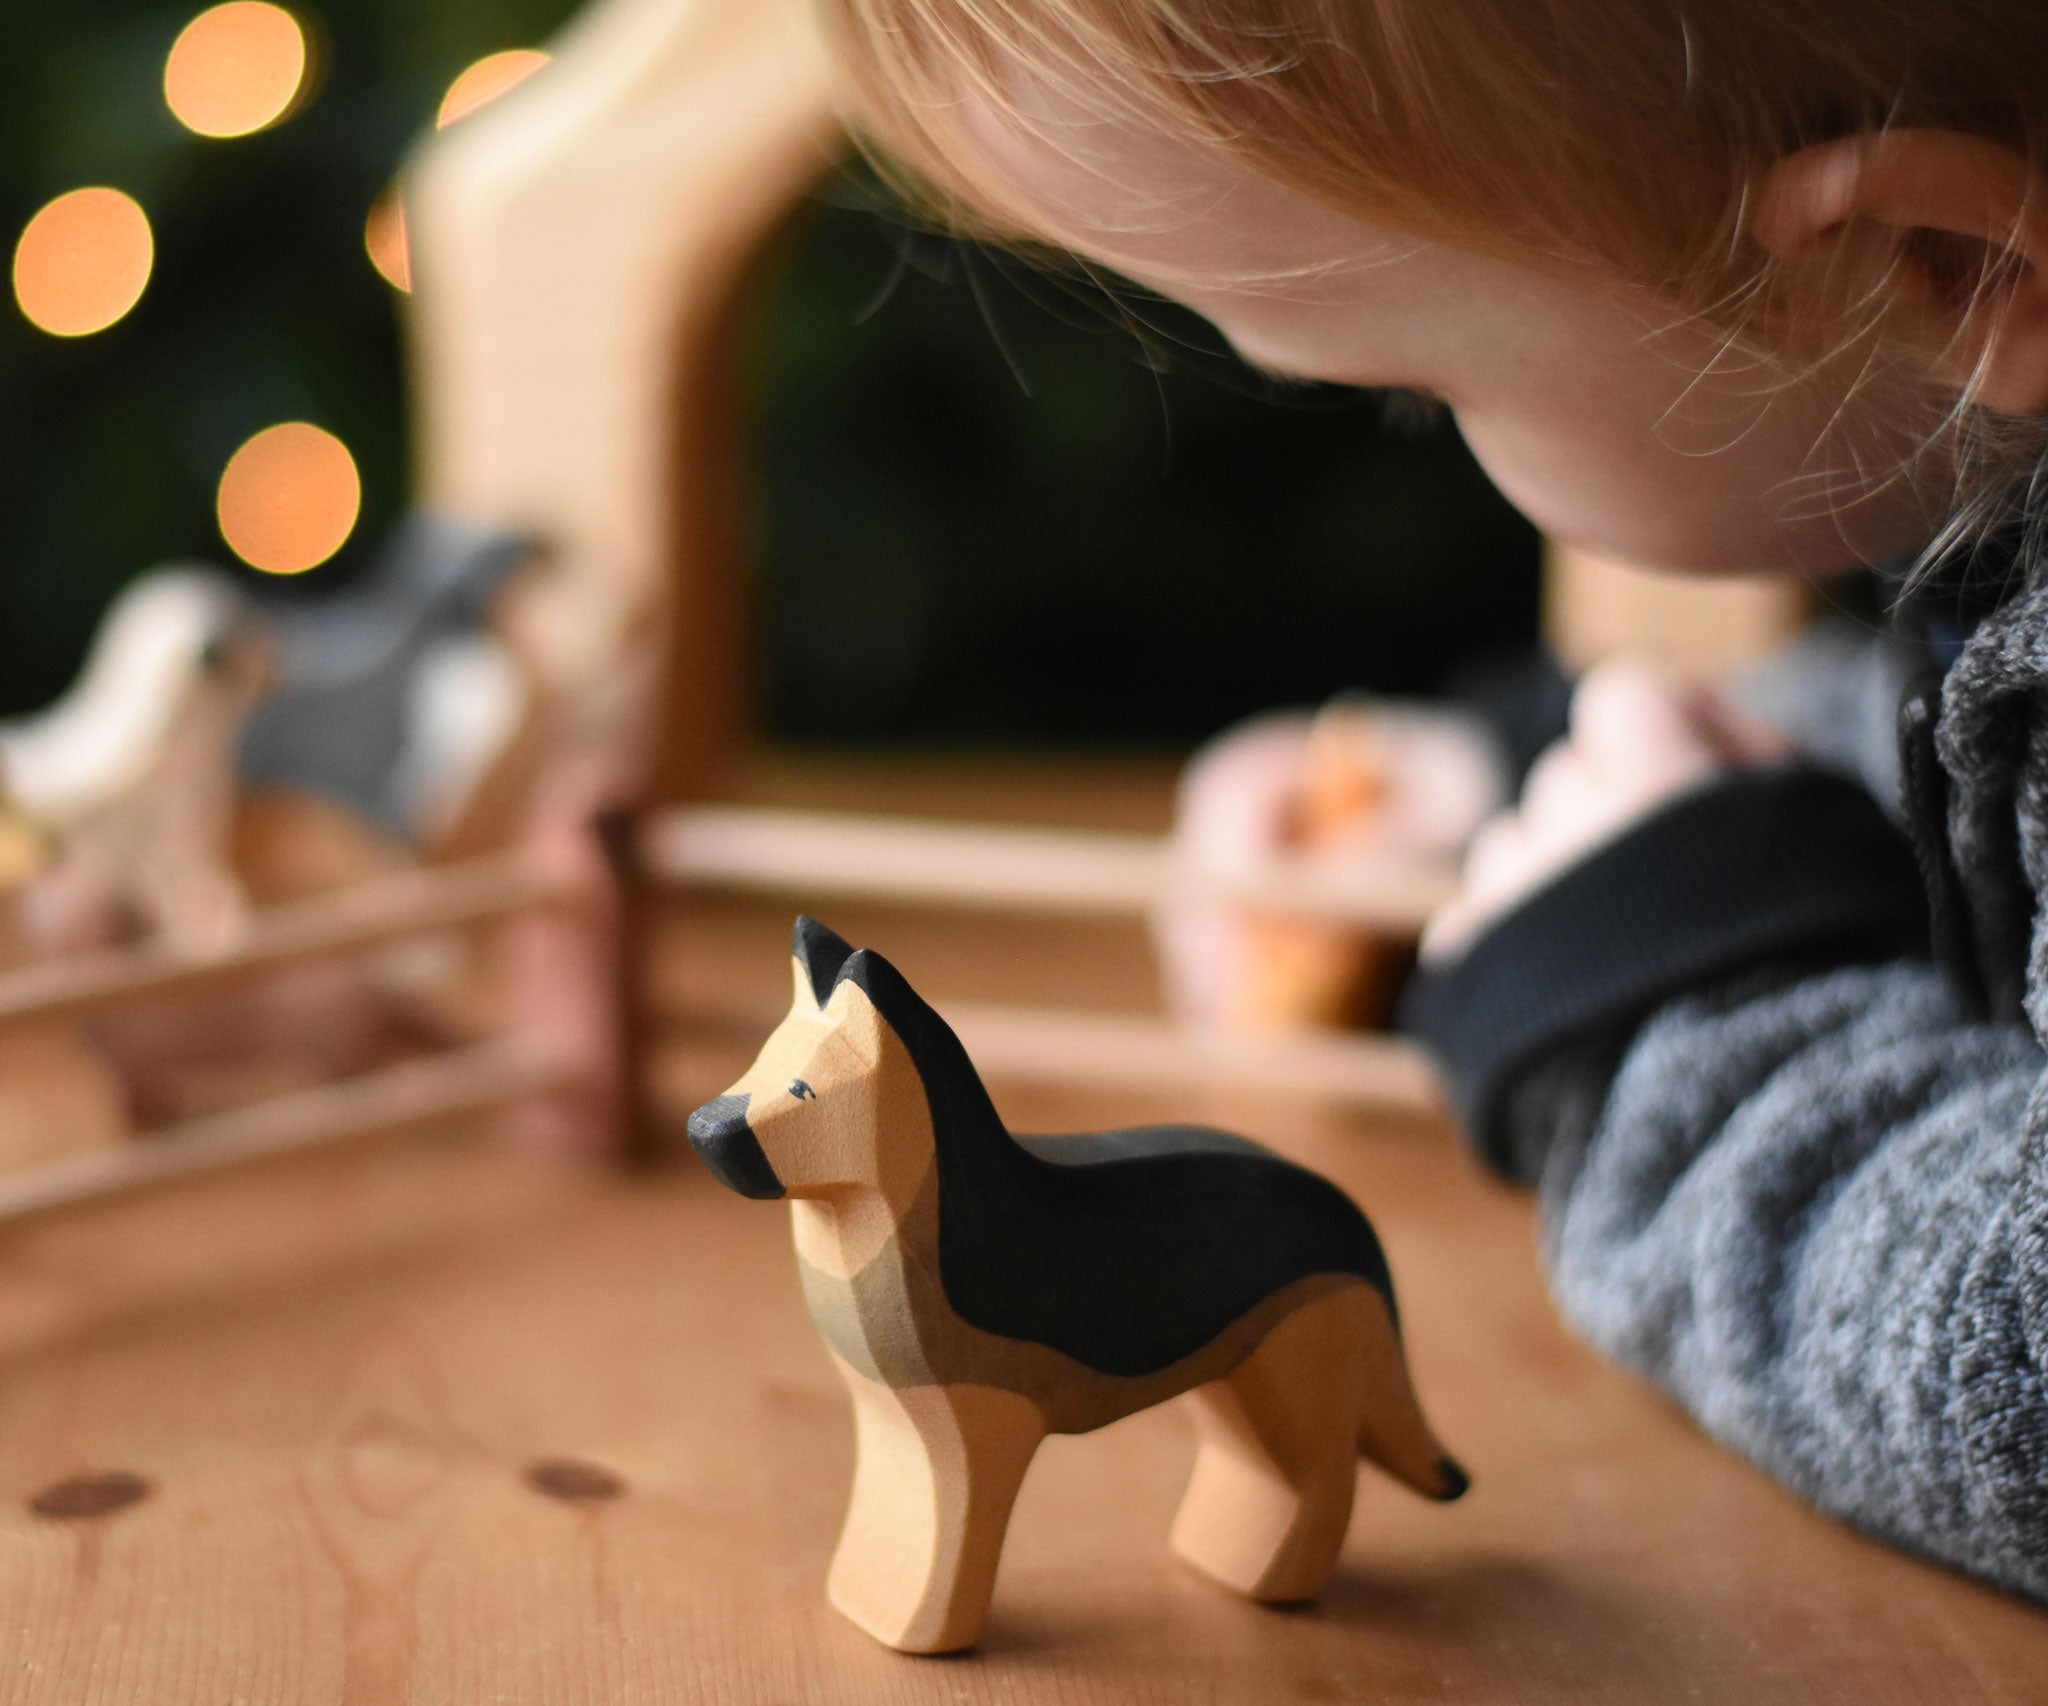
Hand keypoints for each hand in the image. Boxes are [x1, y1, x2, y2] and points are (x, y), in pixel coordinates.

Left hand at [1420, 660, 1793, 962]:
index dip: (1662, 729)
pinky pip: (1475, 925)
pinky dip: (1510, 949)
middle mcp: (1566, 811)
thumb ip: (1757, 762)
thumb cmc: (1818, 953)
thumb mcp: (1830, 829)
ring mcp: (1509, 884)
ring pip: (1515, 850)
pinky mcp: (1470, 957)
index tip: (1700, 777)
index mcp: (1650, 767)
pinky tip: (1567, 994)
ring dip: (1556, 881)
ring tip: (1620, 952)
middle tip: (1666, 884)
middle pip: (1567, 780)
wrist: (1749, 1086)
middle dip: (1610, 815)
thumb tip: (1708, 728)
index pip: (1624, 698)